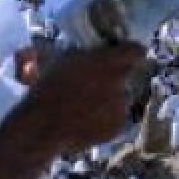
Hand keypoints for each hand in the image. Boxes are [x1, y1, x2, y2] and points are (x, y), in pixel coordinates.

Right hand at [23, 43, 145, 151]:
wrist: (43, 127)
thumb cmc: (47, 89)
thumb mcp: (62, 59)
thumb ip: (84, 54)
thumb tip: (91, 51)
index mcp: (108, 62)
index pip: (136, 50)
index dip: (128, 51)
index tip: (122, 54)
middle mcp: (120, 83)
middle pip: (126, 75)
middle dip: (114, 77)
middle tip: (95, 82)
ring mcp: (121, 107)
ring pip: (121, 97)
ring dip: (109, 99)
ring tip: (85, 106)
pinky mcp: (118, 127)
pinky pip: (116, 118)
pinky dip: (105, 118)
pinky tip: (86, 120)